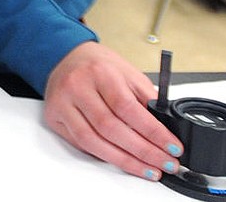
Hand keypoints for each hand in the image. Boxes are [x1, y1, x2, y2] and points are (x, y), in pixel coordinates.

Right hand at [44, 41, 183, 180]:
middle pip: (111, 128)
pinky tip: (122, 161)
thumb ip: (147, 99)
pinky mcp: (53, 116)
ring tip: (148, 169)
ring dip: (125, 161)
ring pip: (94, 141)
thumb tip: (167, 130)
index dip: (152, 132)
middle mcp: (77, 86)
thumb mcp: (129, 74)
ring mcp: (62, 102)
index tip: (172, 147)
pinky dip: (104, 156)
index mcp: (99, 72)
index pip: (128, 108)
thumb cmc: (99, 65)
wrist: (67, 56)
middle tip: (166, 163)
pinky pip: (81, 144)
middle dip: (143, 152)